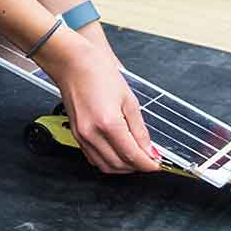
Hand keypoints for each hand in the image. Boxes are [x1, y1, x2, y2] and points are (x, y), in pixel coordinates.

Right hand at [39, 31, 159, 173]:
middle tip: (149, 160)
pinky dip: (108, 161)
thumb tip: (149, 149)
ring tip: (135, 158)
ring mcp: (81, 136)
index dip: (148, 164)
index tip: (157, 165)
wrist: (74, 63)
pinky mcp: (76, 135)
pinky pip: (93, 158)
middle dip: (137, 167)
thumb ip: (140, 129)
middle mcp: (92, 134)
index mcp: (108, 123)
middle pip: (119, 165)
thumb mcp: (129, 100)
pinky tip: (118, 153)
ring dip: (122, 167)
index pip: (132, 155)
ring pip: (105, 166)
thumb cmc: (98, 74)